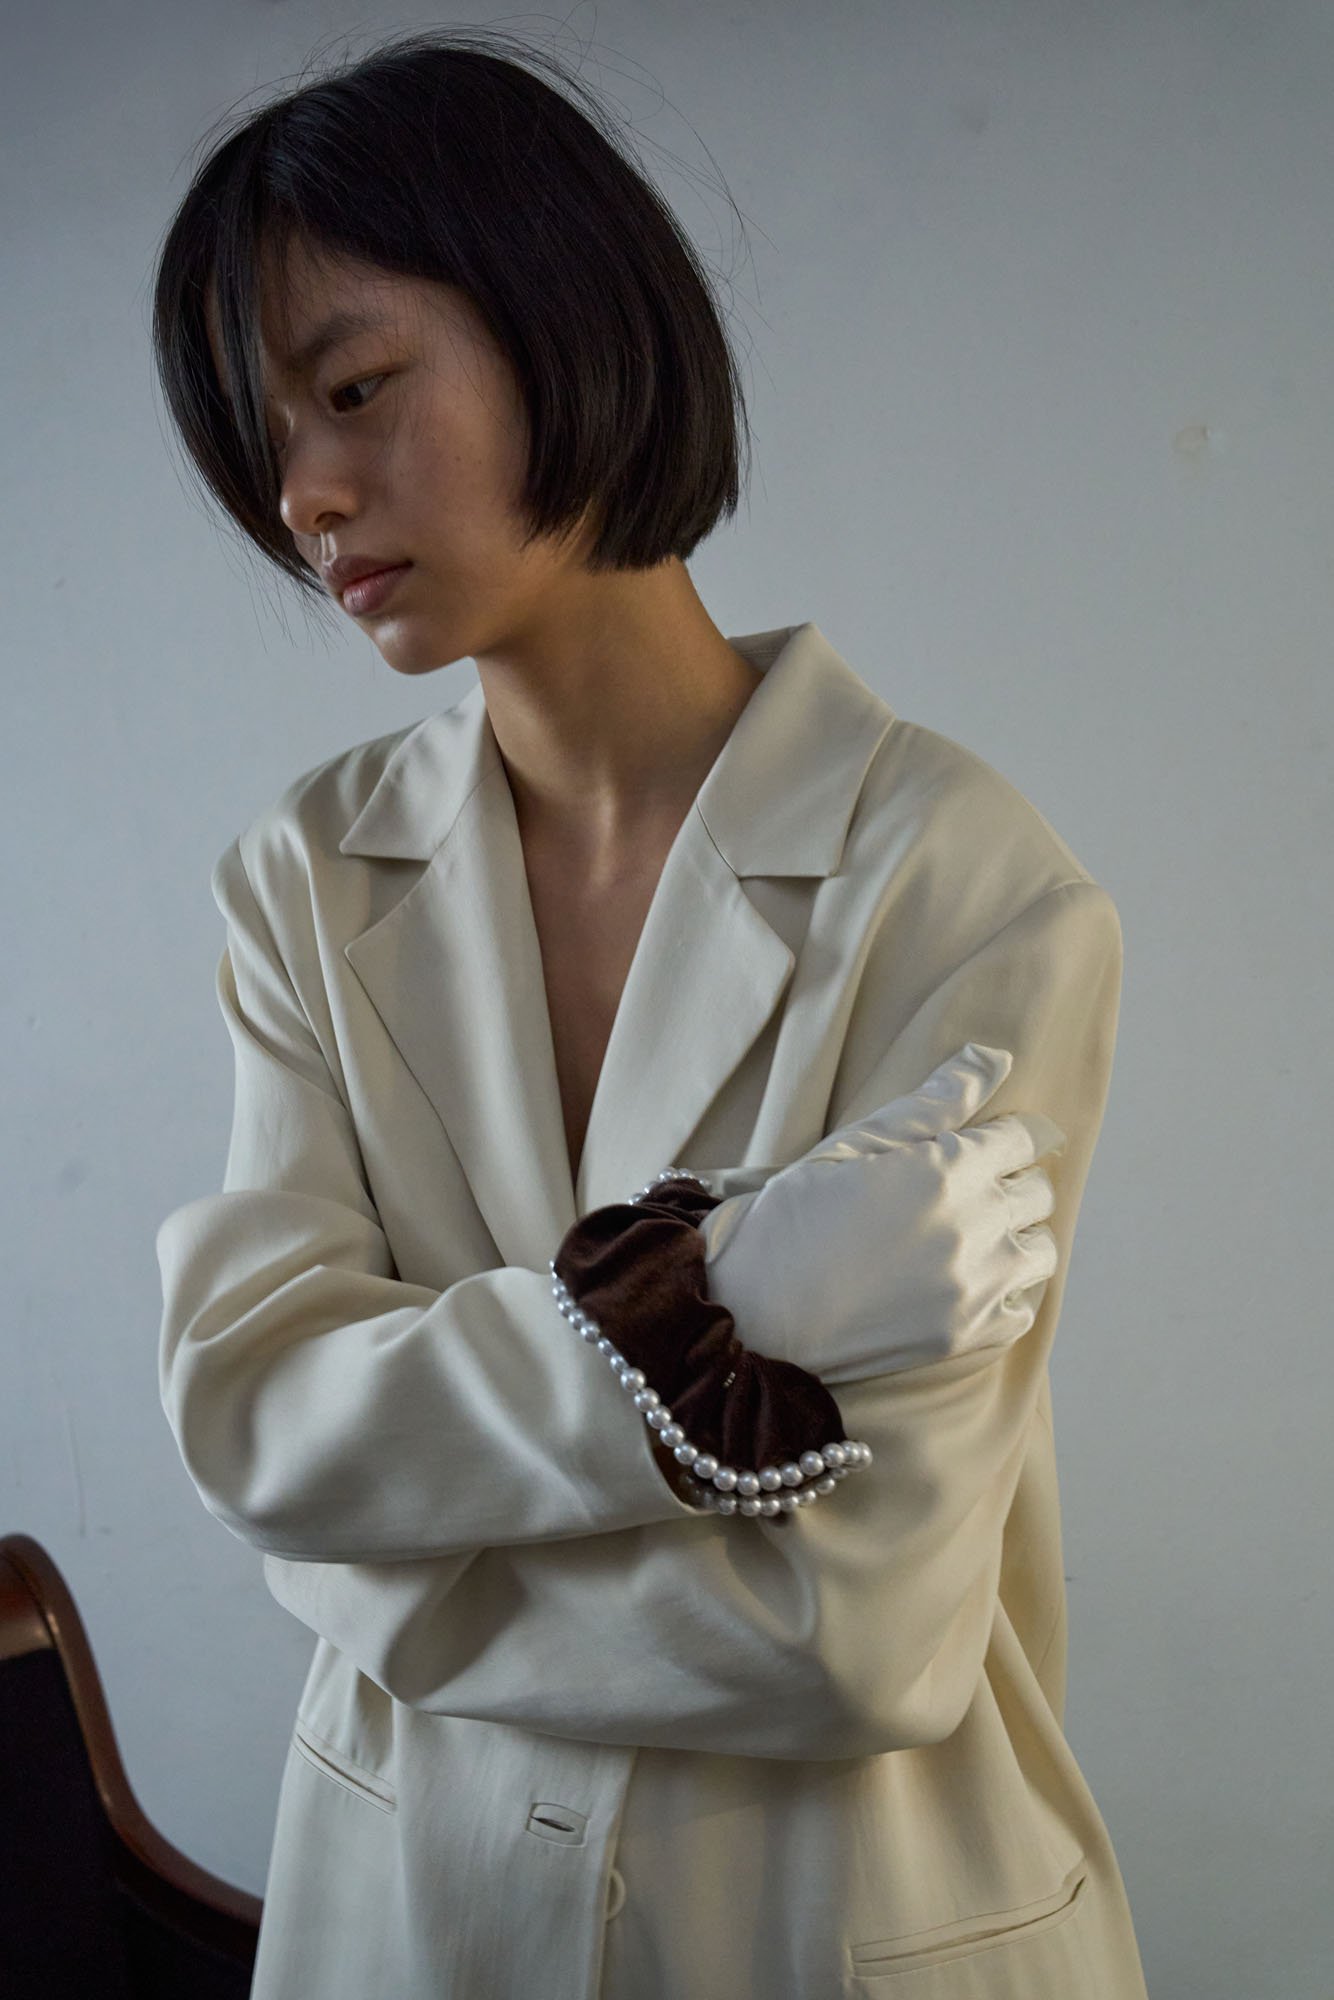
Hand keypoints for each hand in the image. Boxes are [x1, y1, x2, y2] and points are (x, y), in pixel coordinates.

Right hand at [689, 1043, 1064, 1384]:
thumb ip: (931, 1103)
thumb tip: (992, 1058)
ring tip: (970, 1237)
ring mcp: (975, 1289)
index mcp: (946, 1170)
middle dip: (1011, 1181)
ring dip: (1016, 1236)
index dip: (1011, 1134)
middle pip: (1037, 1191)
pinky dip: (1007, 1292)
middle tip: (967, 1189)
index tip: (997, 1141)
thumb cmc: (793, 1218)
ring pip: (1040, 1250)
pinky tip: (965, 1282)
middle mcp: (973, 1228)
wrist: (753, 1311)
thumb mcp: (852, 1145)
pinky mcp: (967, 1339)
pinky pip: (1023, 1308)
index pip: (1024, 1138)